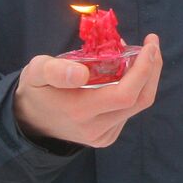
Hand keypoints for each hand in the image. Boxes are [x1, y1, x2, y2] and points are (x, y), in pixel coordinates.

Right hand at [13, 33, 161, 147]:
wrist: (30, 122)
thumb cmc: (36, 90)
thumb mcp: (36, 73)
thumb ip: (54, 71)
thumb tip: (82, 72)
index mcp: (79, 110)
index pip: (125, 94)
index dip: (144, 70)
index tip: (150, 44)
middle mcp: (95, 128)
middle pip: (140, 100)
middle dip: (152, 70)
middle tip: (151, 45)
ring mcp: (103, 135)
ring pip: (137, 106)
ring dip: (146, 79)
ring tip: (140, 55)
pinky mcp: (106, 137)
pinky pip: (128, 112)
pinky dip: (134, 90)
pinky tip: (126, 74)